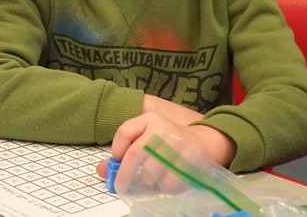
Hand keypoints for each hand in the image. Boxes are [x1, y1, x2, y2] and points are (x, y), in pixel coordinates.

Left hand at [100, 112, 236, 193]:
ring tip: (154, 178)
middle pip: (134, 154)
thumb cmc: (170, 142)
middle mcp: (161, 128)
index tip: (117, 163)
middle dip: (124, 174)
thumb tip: (102, 170)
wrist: (205, 142)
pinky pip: (168, 183)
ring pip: (150, 172)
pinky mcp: (188, 159)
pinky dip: (165, 187)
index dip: (116, 151)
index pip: (124, 132)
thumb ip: (125, 151)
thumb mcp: (148, 138)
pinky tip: (169, 179)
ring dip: (149, 181)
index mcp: (149, 119)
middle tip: (121, 186)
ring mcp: (175, 143)